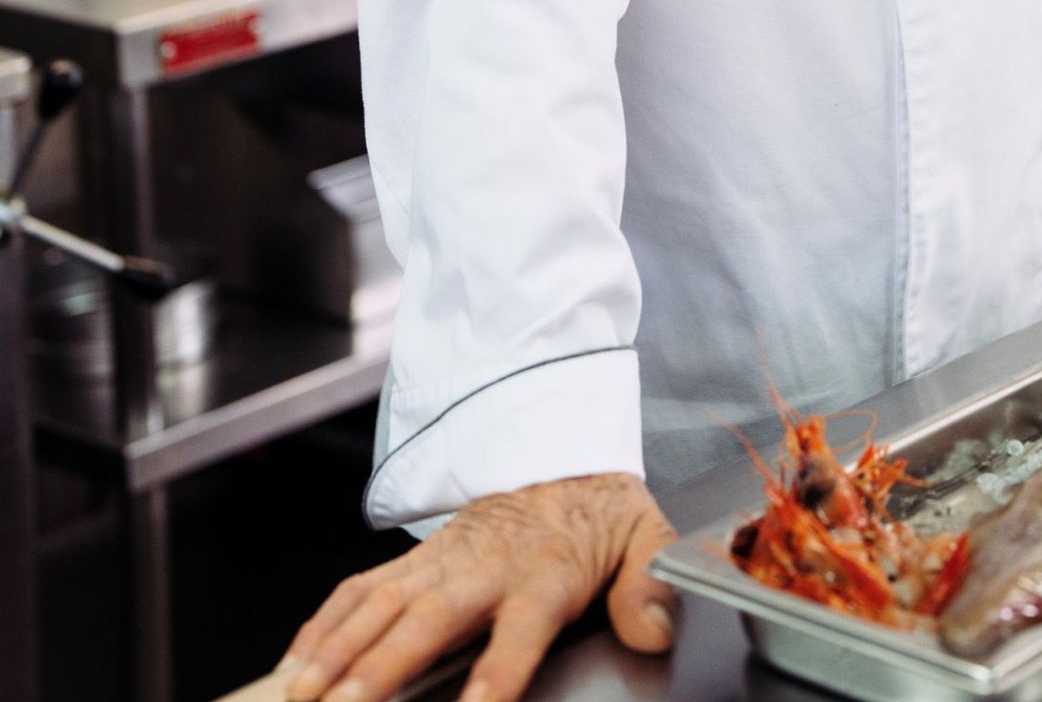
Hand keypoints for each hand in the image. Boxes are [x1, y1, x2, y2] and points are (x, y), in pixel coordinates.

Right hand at [281, 472, 675, 701]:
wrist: (559, 454)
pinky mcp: (417, 560)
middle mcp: (483, 568)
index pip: (519, 631)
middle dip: (382, 666)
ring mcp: (442, 562)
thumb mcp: (645, 537)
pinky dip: (324, 623)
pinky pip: (361, 588)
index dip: (496, 673)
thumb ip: (651, 585)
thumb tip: (655, 629)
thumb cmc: (598, 511)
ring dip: (337, 649)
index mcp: (544, 573)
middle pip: (428, 620)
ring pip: (380, 603)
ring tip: (301, 692)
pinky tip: (297, 661)